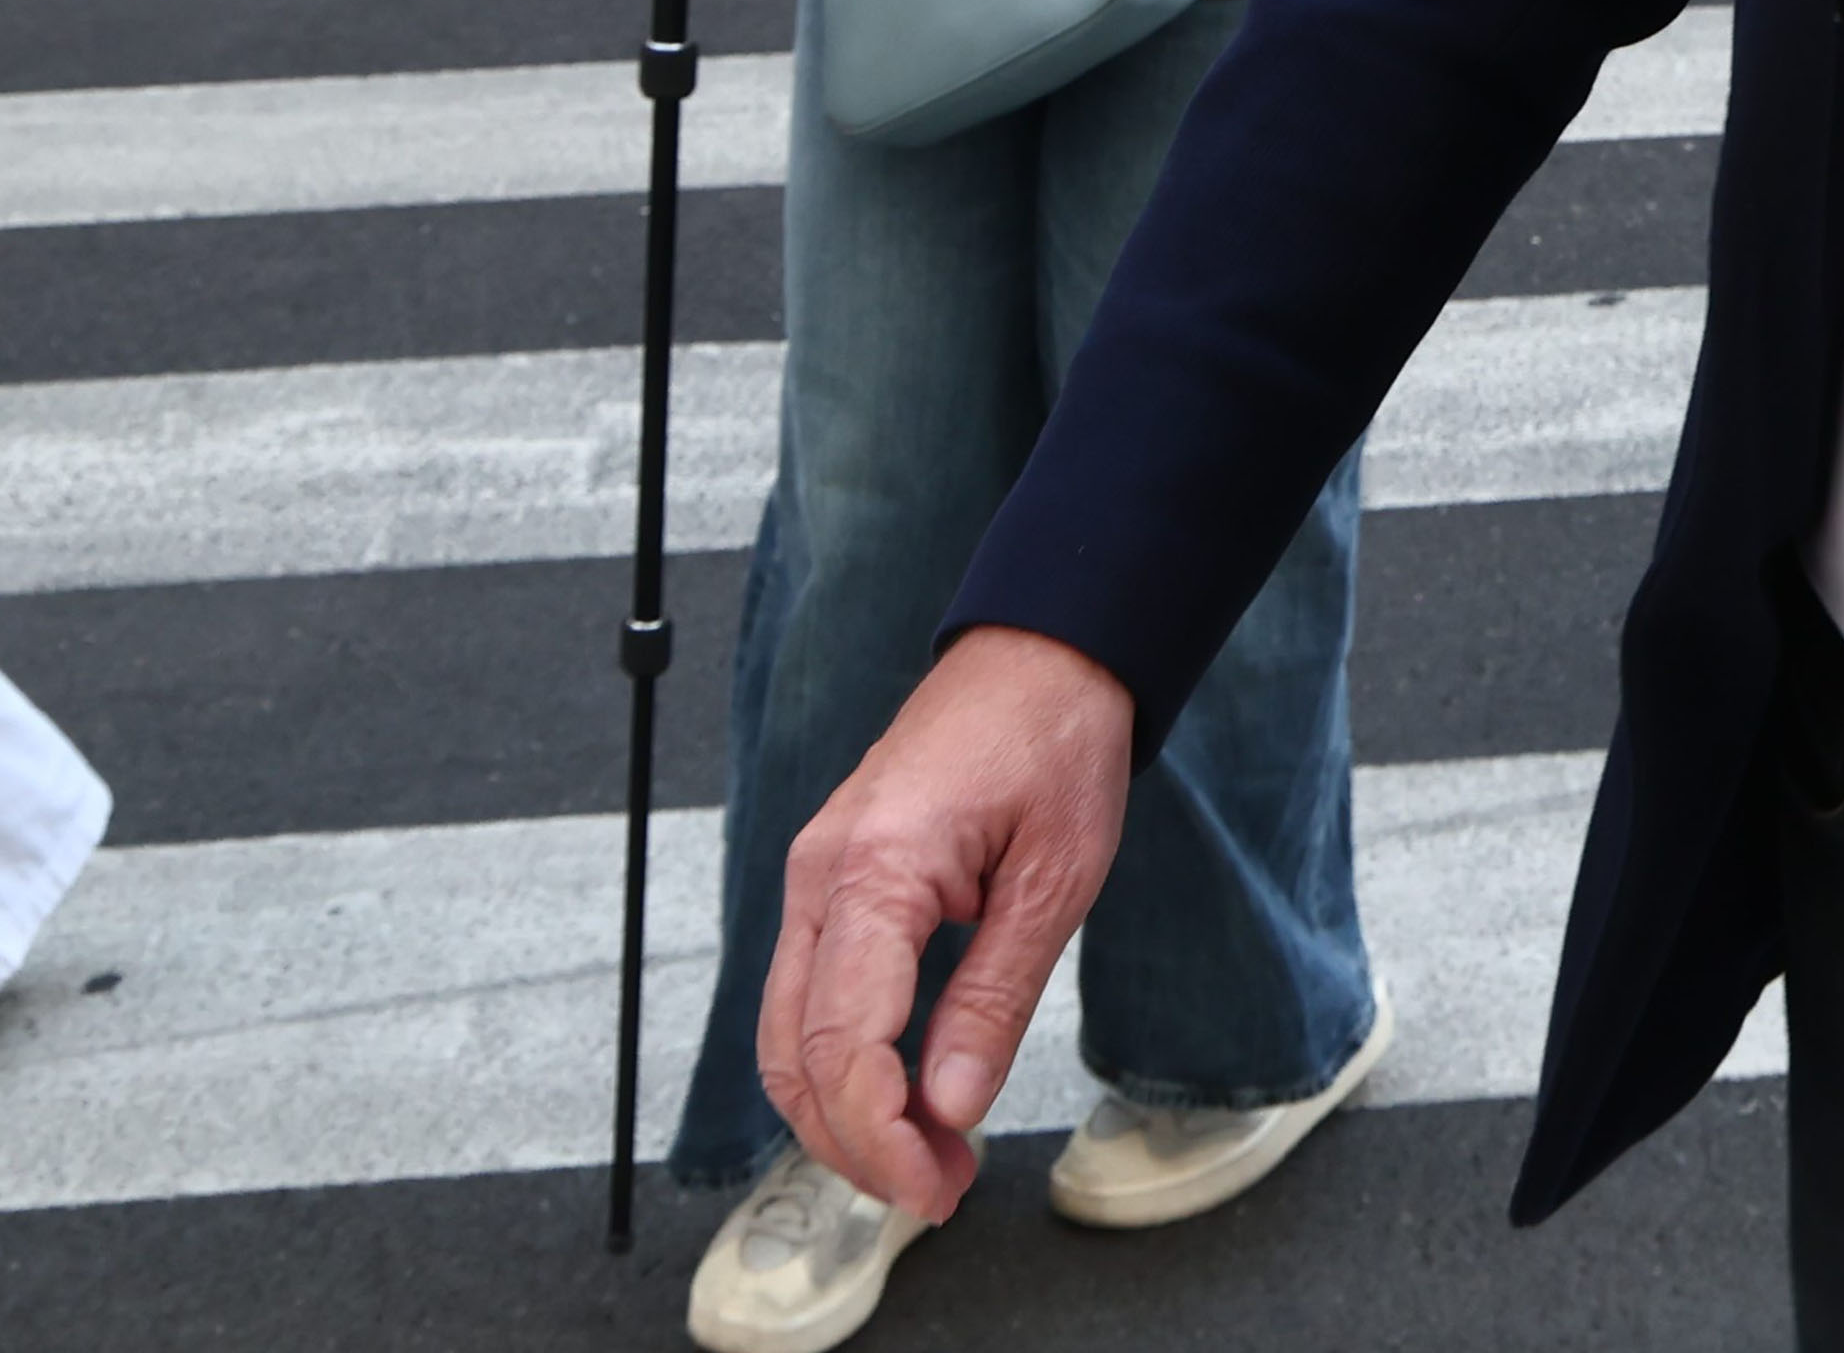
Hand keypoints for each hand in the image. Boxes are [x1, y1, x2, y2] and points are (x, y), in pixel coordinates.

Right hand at [756, 627, 1135, 1215]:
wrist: (1042, 653)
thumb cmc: (1056, 744)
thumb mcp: (1055, 882)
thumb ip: (994, 1000)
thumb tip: (950, 1109)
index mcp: (876, 869)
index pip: (842, 1045)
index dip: (878, 1136)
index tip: (935, 1186)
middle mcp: (821, 874)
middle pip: (794, 1054)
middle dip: (856, 1142)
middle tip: (940, 1190)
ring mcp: (815, 875)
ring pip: (787, 1033)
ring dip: (843, 1112)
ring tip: (928, 1159)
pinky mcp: (830, 880)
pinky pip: (810, 993)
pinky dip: (841, 1061)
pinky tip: (904, 1095)